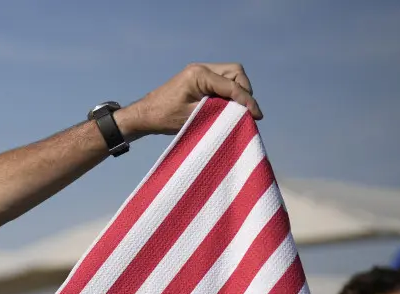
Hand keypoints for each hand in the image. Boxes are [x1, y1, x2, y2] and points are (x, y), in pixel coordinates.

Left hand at [119, 63, 261, 138]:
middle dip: (244, 91)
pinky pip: (221, 81)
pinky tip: (228, 108)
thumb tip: (242, 113)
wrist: (143, 115)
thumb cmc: (163, 118)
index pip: (232, 85)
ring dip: (238, 91)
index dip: (247, 100)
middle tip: (246, 112)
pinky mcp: (199, 79)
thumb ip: (218, 112)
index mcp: (199, 74)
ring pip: (231, 75)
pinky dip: (228, 93)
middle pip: (236, 72)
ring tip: (238, 111)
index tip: (256, 116)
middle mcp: (201, 68)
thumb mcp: (193, 117)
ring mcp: (200, 72)